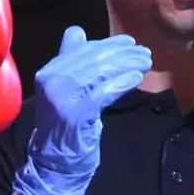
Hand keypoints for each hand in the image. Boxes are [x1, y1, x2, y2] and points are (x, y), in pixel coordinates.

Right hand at [10, 26, 150, 194]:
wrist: (53, 162)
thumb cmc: (65, 125)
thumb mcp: (63, 89)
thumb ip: (71, 62)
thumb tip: (79, 32)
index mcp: (48, 71)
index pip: (82, 49)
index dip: (108, 44)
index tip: (129, 42)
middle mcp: (51, 79)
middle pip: (94, 58)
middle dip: (123, 54)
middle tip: (145, 53)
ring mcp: (61, 96)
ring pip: (100, 72)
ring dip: (127, 65)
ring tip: (145, 63)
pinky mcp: (76, 112)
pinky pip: (103, 92)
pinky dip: (122, 83)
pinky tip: (137, 79)